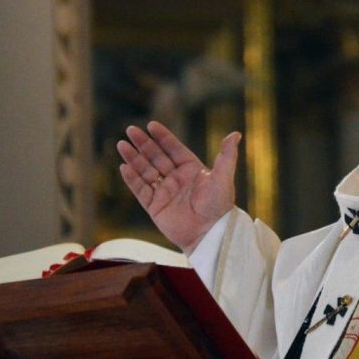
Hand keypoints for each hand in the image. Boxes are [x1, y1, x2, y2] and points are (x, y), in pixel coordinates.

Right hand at [116, 121, 240, 254]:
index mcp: (191, 170)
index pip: (174, 149)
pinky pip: (141, 190)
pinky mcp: (155, 207)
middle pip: (156, 157)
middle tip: (131, 130)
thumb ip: (227, 156)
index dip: (163, 137)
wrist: (209, 234)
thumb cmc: (219, 206)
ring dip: (133, 158)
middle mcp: (176, 179)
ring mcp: (164, 192)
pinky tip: (124, 167)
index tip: (151, 125)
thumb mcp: (224, 178)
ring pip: (145, 171)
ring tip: (122, 145)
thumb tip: (236, 133)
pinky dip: (132, 179)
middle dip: (143, 144)